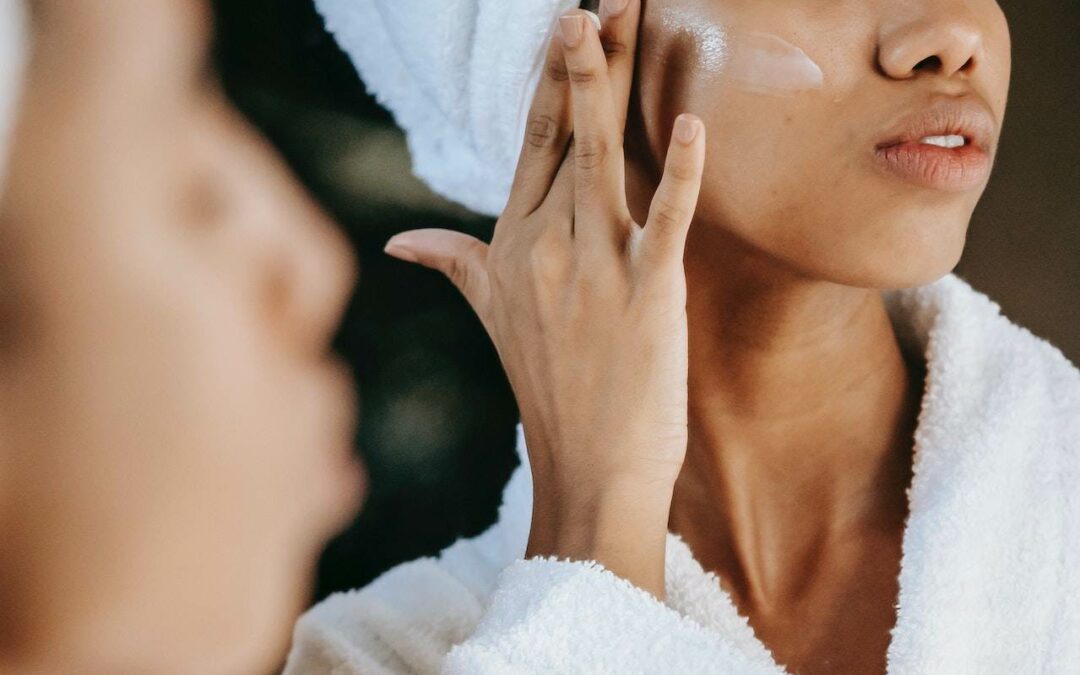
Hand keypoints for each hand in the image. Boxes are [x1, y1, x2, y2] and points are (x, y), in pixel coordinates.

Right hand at [382, 1, 705, 597]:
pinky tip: (692, 123)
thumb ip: (455, 263)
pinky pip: (665, 221)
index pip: (533, 141)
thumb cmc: (548, 390)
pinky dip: (681, 174)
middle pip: (568, 132)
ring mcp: (594, 268)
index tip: (565, 21)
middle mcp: (546, 245)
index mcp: (513, 243)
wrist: (588, 468)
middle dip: (583, 58)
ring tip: (621, 13)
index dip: (551, 78)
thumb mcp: (493, 315)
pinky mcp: (646, 295)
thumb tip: (400, 242)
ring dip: (611, 82)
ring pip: (604, 156)